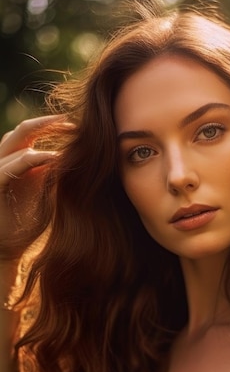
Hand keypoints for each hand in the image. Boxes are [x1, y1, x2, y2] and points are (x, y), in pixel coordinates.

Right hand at [0, 115, 69, 259]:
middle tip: (72, 123)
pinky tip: (53, 158)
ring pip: (15, 142)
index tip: (78, 129)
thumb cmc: (28, 224)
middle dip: (47, 123)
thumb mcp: (48, 197)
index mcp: (18, 163)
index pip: (32, 134)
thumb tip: (78, 160)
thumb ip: (56, 178)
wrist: (9, 248)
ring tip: (65, 133)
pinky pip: (11, 166)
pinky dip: (31, 159)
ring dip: (40, 134)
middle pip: (23, 131)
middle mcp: (6, 162)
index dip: (53, 127)